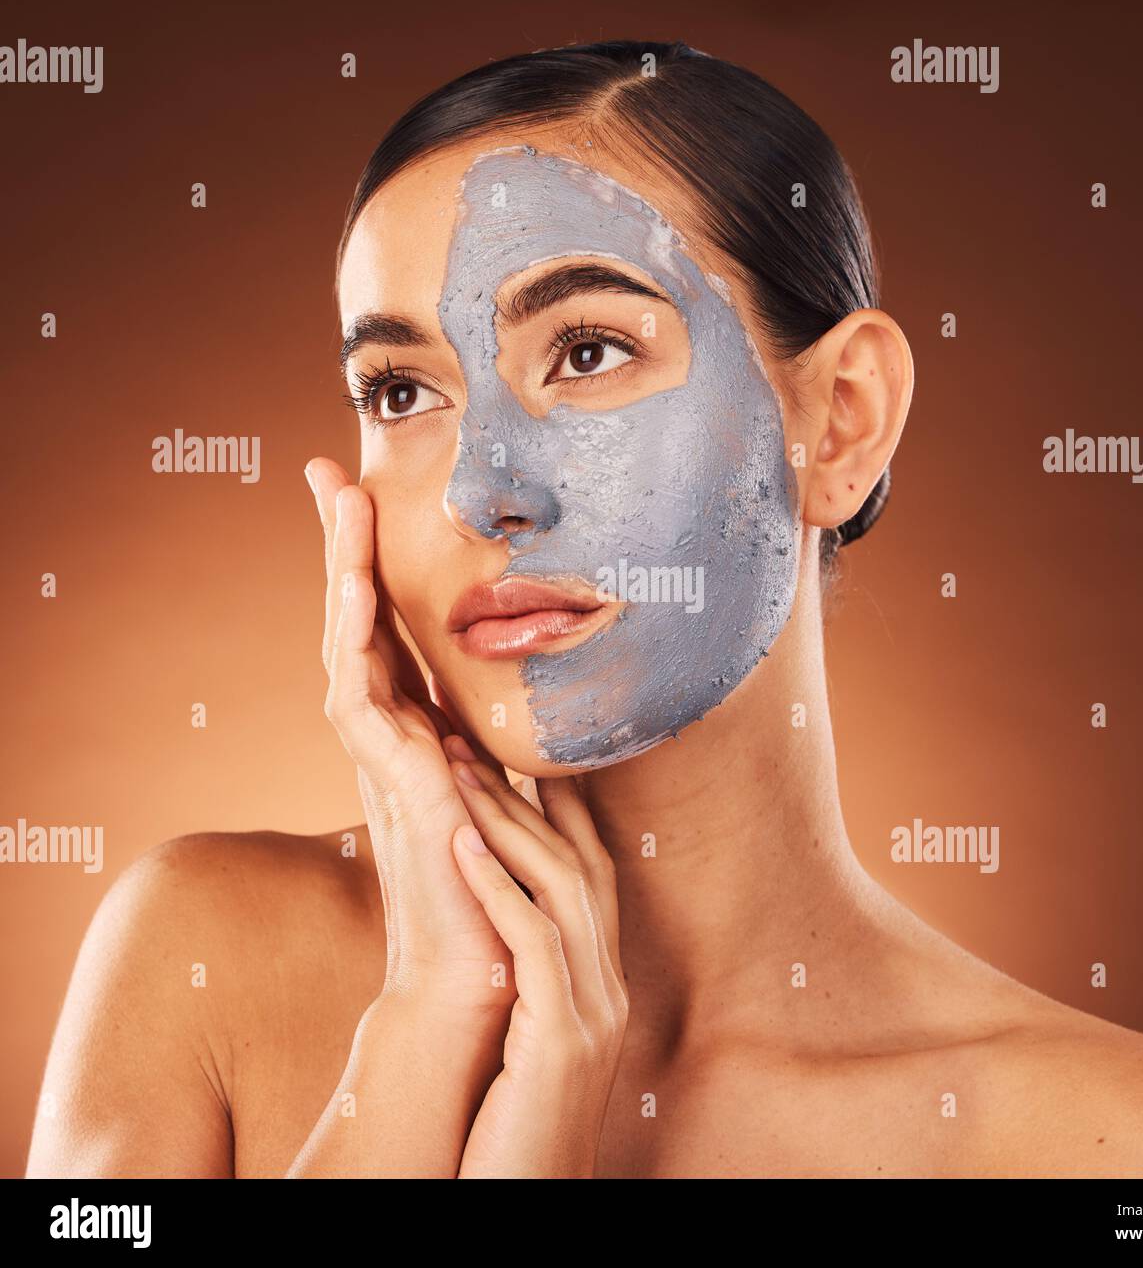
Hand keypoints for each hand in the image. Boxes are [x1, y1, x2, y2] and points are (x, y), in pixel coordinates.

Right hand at [305, 457, 514, 1018]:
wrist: (477, 966)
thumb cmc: (492, 879)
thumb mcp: (500, 785)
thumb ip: (494, 737)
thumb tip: (518, 692)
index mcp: (413, 727)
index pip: (387, 628)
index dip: (375, 564)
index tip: (368, 497)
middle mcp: (385, 733)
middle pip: (354, 621)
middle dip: (342, 547)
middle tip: (327, 473)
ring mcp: (379, 756)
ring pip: (347, 645)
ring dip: (343, 572)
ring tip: (340, 502)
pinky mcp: (391, 782)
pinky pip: (359, 700)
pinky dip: (355, 643)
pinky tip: (357, 592)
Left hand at [444, 749, 626, 1177]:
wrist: (526, 1205)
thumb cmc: (510, 1123)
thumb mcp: (524, 1034)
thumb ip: (521, 973)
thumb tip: (488, 915)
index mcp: (600, 979)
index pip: (588, 870)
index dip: (556, 805)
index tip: (512, 750)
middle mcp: (608, 986)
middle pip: (579, 864)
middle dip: (527, 796)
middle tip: (472, 736)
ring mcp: (592, 1012)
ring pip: (561, 890)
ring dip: (507, 822)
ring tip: (456, 767)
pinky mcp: (560, 1042)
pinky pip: (534, 945)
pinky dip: (499, 887)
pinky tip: (462, 843)